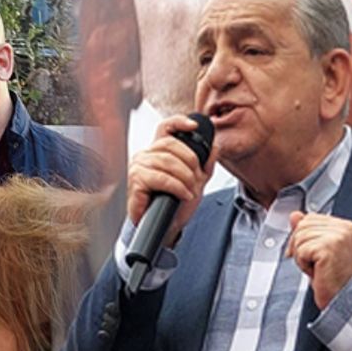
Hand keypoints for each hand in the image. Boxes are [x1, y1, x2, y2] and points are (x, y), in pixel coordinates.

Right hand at [126, 114, 218, 246]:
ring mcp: (138, 168)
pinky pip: (161, 178)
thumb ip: (205, 164)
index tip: (194, 126)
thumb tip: (215, 146)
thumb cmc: (174, 205)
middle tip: (196, 180)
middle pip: (171, 145)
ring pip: (167, 162)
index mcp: (158, 152)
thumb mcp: (197, 182)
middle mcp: (145, 156)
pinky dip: (176, 187)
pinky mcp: (136, 183)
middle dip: (190, 162)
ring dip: (185, 178)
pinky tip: (182, 194)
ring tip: (189, 191)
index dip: (178, 122)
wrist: (165, 228)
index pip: (165, 128)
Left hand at [286, 211, 351, 308]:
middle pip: (302, 226)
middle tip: (314, 262)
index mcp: (344, 225)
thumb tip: (295, 215)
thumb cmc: (331, 275)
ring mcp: (338, 237)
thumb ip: (307, 229)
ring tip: (317, 267)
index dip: (302, 237)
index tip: (310, 253)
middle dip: (300, 246)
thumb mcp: (317, 248)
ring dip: (301, 257)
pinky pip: (301, 250)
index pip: (309, 218)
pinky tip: (316, 271)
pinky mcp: (329, 248)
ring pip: (299, 237)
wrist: (341, 296)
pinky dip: (302, 264)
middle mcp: (344, 228)